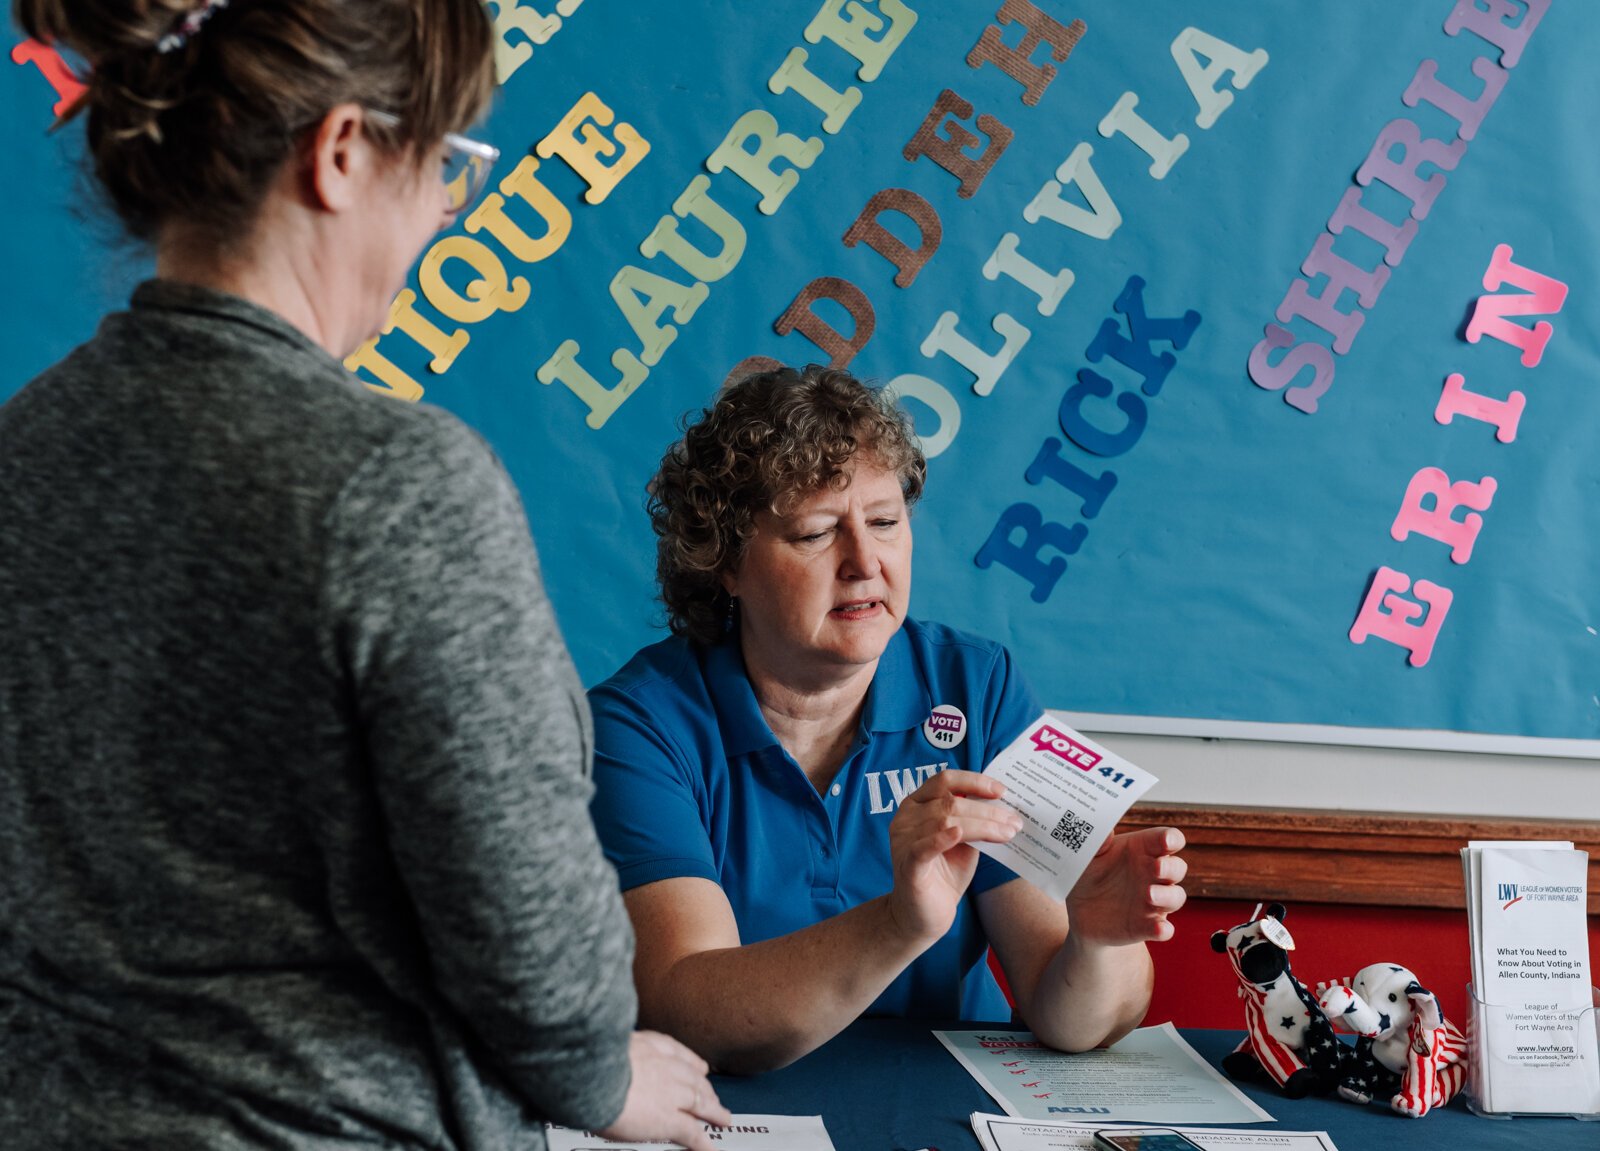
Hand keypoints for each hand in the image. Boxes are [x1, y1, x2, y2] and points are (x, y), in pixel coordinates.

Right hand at [599, 1031, 731, 1150]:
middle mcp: (665, 1066)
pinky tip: (710, 1148)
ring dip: (713, 1111)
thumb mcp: (604, 1045)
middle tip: (714, 1097)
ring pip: (700, 1102)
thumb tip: (603, 1054)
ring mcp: (671, 1093)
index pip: (678, 1053)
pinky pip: (692, 1133)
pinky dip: (703, 1142)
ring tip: (722, 1118)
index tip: (699, 1067)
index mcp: (648, 1045)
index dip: (691, 1063)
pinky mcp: (670, 1119)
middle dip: (706, 1089)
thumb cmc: (587, 1061)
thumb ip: (614, 1051)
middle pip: (694, 1078)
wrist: (591, 1075)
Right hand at [885, 770, 1023, 942]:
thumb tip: (1003, 805)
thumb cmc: (943, 874)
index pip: (944, 780)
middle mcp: (906, 817)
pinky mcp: (908, 866)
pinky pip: (924, 847)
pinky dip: (943, 838)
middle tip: (1014, 821)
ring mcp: (904, 841)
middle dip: (988, 810)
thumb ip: (972, 820)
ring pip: (945, 821)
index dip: (974, 781)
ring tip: (1008, 833)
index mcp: (916, 804)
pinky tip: (960, 834)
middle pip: (950, 802)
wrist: (923, 915)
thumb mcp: (962, 841)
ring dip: (982, 826)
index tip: (1001, 791)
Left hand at [1063, 825, 1186, 947]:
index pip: (1166, 839)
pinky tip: (1158, 929)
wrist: (1079, 913)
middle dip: (1171, 867)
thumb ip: (1097, 843)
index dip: (1171, 839)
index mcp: (1142, 850)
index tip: (1167, 840)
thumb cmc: (1089, 875)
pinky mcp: (1147, 926)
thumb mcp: (1088, 858)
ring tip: (1149, 895)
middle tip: (1156, 867)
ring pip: (1175, 896)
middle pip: (1177, 867)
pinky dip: (1163, 929)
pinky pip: (1163, 928)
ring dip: (1167, 896)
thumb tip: (1105, 831)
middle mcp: (1153, 874)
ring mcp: (1153, 901)